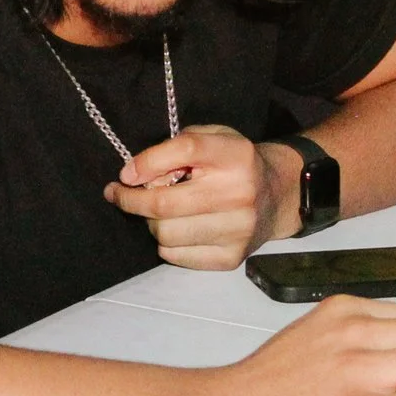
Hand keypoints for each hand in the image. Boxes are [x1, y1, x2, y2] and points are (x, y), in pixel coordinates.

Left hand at [103, 124, 293, 268]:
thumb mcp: (212, 138)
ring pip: (165, 233)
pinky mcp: (231, 257)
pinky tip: (177, 229)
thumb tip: (134, 177)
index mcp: (235, 155)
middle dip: (131, 200)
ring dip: (151, 223)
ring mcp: (237, 229)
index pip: (185, 150)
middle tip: (120, 195)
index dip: (147, 163)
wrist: (276, 196)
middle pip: (164, 203)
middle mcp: (239, 192)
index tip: (125, 175)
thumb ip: (176, 148)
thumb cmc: (233, 164)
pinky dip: (166, 243)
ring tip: (161, 212)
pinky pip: (175, 255)